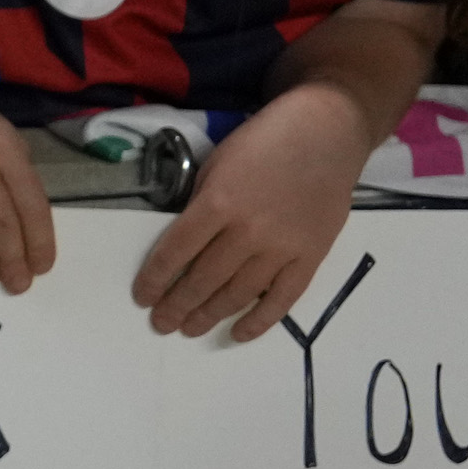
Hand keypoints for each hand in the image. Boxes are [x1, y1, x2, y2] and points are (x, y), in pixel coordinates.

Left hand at [135, 86, 370, 341]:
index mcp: (218, 204)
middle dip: (177, 305)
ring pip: (238, 293)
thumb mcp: (216, 165)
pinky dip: (259, 320)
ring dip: (209, 315)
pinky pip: (283, 298)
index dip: (156, 278)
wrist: (325, 135)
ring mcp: (282, 248)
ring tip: (188, 329)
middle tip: (161, 323)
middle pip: (204, 278)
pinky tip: (238, 334)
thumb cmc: (263, 143)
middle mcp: (248, 232)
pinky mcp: (311, 257)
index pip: (176, 251)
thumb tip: (185, 245)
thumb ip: (200, 206)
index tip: (142, 297)